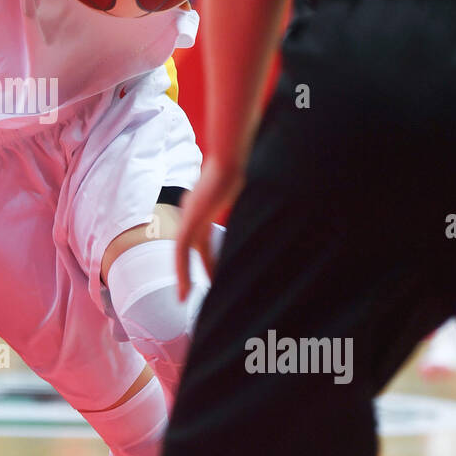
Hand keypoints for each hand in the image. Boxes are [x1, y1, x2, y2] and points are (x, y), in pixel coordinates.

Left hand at [175, 155, 244, 299]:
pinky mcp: (188, 220)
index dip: (206, 256)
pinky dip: (182, 270)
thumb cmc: (242, 170)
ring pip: (181, 253)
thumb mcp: (242, 193)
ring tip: (185, 297)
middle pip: (192, 246)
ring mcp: (188, 215)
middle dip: (196, 268)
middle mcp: (191, 210)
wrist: (231, 158)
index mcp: (202, 203)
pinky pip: (181, 251)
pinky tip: (185, 289)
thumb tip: (274, 211)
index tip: (216, 271)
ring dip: (183, 275)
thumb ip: (246, 206)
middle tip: (199, 289)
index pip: (201, 237)